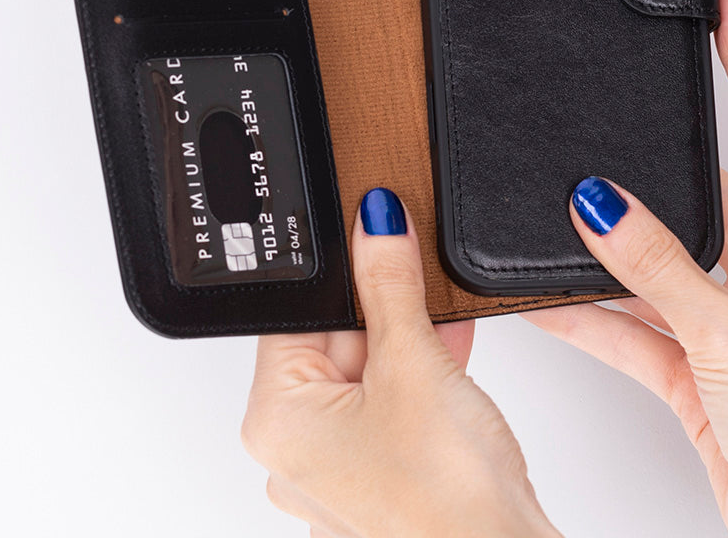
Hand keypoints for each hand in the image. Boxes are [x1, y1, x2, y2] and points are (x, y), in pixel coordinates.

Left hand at [243, 188, 560, 537]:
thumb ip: (389, 282)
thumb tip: (375, 224)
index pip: (298, 316)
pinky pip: (391, 403)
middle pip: (335, 341)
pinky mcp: (380, 475)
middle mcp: (298, 451)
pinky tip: (450, 353)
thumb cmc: (446, 505)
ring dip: (407, 338)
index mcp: (277, 423)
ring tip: (443, 319)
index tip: (373, 236)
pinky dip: (419, 375)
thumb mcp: (414, 363)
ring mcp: (340, 467)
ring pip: (369, 371)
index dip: (341, 272)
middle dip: (382, 306)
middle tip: (415, 272)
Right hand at [524, 0, 727, 537]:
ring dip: (612, 250)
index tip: (727, 5)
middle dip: (654, 164)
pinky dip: (593, 312)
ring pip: (658, 262)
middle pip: (707, 194)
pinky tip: (550, 297)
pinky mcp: (698, 365)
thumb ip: (662, 268)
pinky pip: (633, 321)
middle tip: (614, 107)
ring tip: (559, 215)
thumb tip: (602, 204)